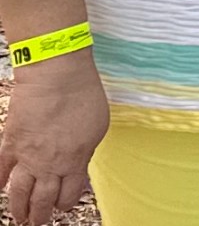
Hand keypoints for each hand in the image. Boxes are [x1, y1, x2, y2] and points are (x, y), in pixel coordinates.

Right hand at [0, 54, 107, 225]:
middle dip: (40, 214)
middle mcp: (49, 164)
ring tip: (19, 218)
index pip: (69, 193)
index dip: (66, 203)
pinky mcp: (10, 143)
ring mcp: (27, 156)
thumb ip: (86, 150)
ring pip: (19, 191)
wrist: (56, 77)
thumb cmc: (83, 97)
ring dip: (18, 207)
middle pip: (43, 198)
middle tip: (38, 222)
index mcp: (75, 161)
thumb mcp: (98, 128)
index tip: (64, 207)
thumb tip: (79, 162)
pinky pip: (0, 169)